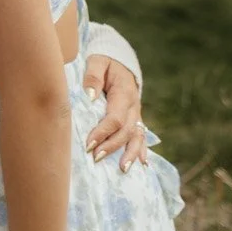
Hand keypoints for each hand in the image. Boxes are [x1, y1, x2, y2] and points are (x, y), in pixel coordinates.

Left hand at [82, 54, 147, 171]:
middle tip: (95, 158)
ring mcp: (136, 114)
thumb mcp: (97, 62)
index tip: (89, 144)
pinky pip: (141, 136)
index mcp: (124, 93)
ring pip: (137, 136)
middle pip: (126, 130)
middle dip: (112, 146)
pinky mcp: (135, 119)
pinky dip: (141, 150)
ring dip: (130, 154)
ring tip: (123, 170)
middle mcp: (133, 106)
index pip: (115, 117)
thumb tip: (89, 96)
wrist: (120, 61)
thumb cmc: (104, 62)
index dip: (103, 132)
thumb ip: (92, 77)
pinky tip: (142, 165)